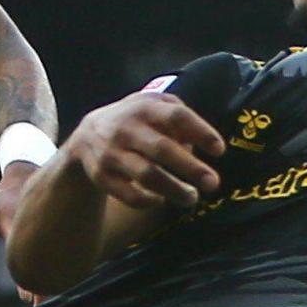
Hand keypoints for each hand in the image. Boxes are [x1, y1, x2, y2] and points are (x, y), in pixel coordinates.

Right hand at [62, 95, 225, 211]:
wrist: (87, 135)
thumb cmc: (135, 121)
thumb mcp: (153, 106)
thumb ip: (180, 115)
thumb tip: (205, 142)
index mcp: (144, 108)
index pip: (177, 116)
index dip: (200, 132)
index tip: (219, 151)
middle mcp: (126, 129)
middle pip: (163, 149)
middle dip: (191, 168)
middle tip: (213, 184)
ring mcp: (112, 153)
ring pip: (147, 175)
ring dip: (174, 189)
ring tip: (192, 198)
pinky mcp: (101, 176)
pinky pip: (129, 195)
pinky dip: (148, 201)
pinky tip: (161, 200)